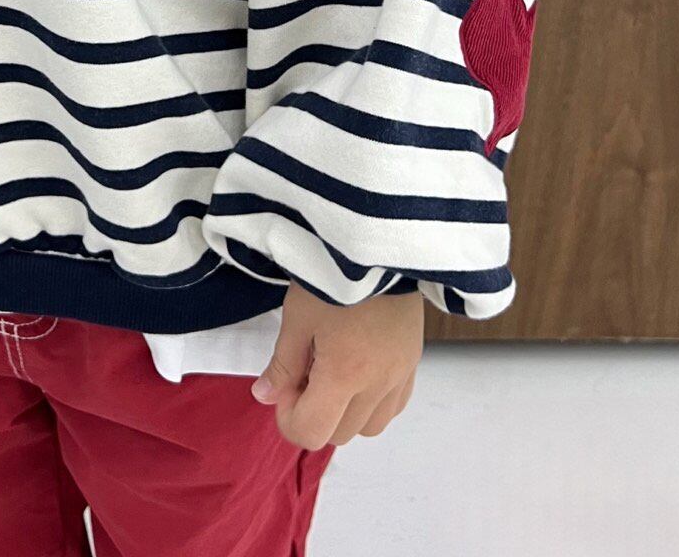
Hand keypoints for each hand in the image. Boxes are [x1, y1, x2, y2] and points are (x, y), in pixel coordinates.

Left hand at [252, 282, 423, 448]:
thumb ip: (283, 363)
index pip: (311, 433)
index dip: (288, 418)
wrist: (379, 243)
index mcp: (344, 375)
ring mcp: (400, 376)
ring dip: (346, 413)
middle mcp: (377, 385)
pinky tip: (359, 369)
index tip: (285, 385)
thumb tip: (265, 396)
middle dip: (315, 414)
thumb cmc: (334, 275)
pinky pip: (393, 406)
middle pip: (340, 434)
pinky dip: (372, 402)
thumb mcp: (298, 316)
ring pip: (369, 426)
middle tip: (305, 371)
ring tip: (333, 370)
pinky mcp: (413, 362)